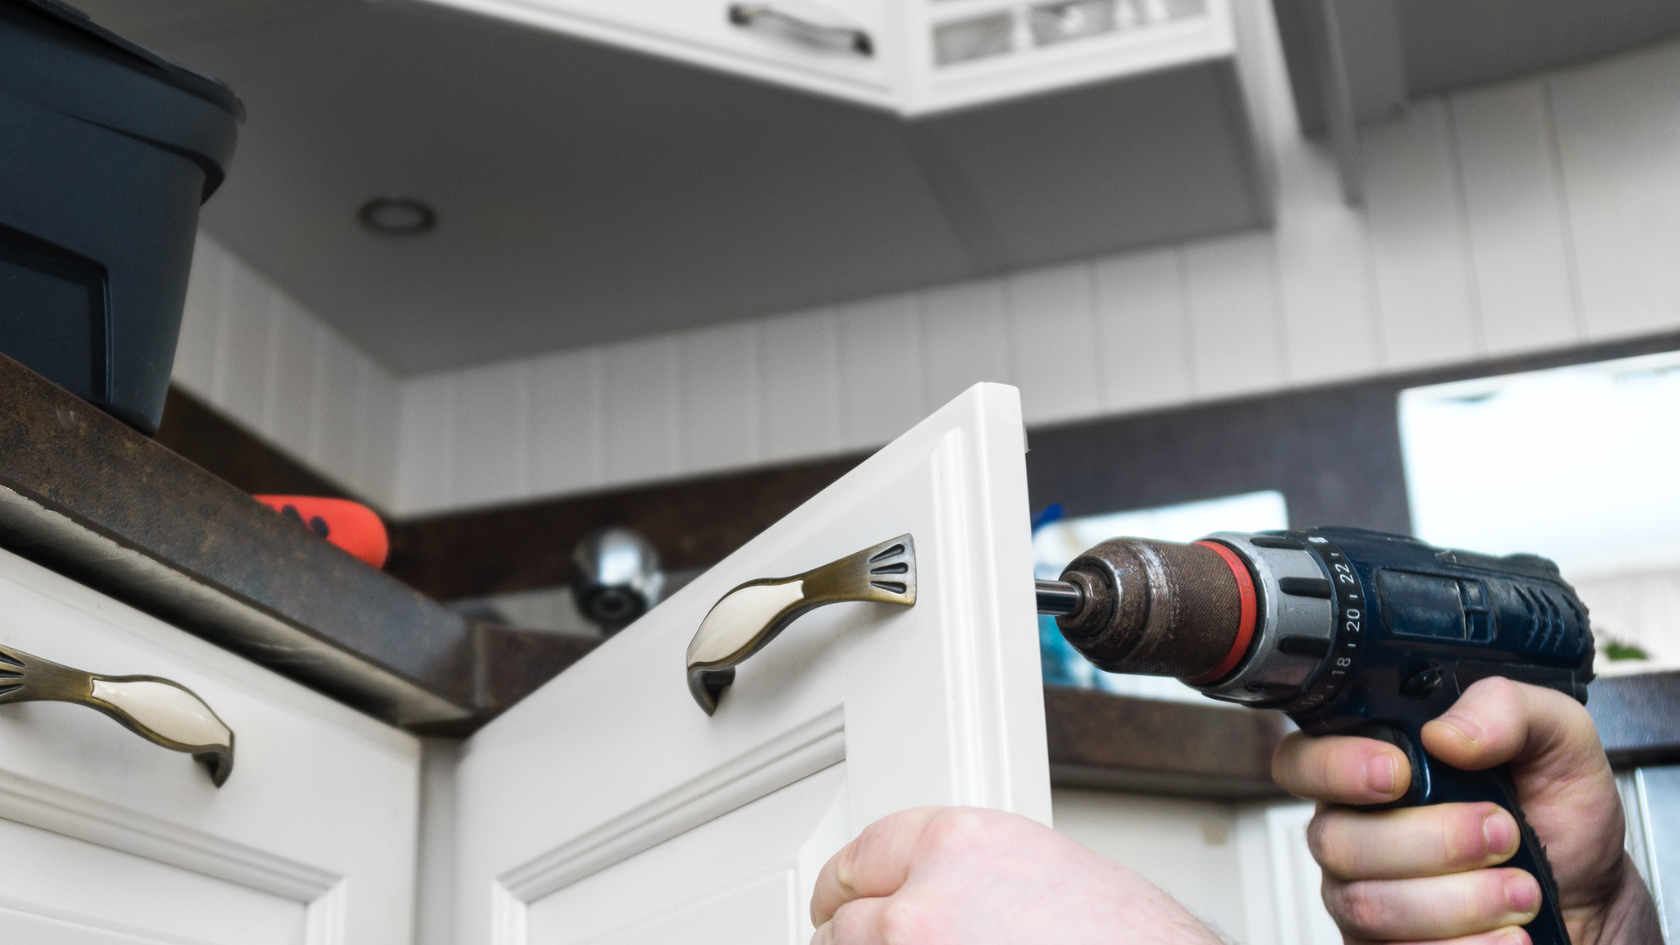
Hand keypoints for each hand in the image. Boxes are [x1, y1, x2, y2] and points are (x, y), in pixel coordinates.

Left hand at [808, 806, 1222, 944]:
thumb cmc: (1124, 936)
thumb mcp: (1035, 867)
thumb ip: (963, 870)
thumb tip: (920, 892)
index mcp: (957, 844)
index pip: (862, 854)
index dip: (847, 884)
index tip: (837, 899)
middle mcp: (925, 903)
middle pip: (844, 921)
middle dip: (850, 936)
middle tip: (858, 942)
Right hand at [1272, 677, 1661, 944]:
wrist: (1591, 900)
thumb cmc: (1559, 818)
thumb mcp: (1557, 738)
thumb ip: (1506, 707)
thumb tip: (1445, 732)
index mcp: (1374, 763)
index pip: (1301, 760)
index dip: (1334, 767)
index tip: (1398, 773)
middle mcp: (1355, 828)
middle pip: (1336, 840)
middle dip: (1432, 841)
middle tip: (1502, 834)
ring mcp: (1364, 894)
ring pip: (1367, 904)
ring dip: (1460, 901)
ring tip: (1521, 889)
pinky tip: (1507, 935)